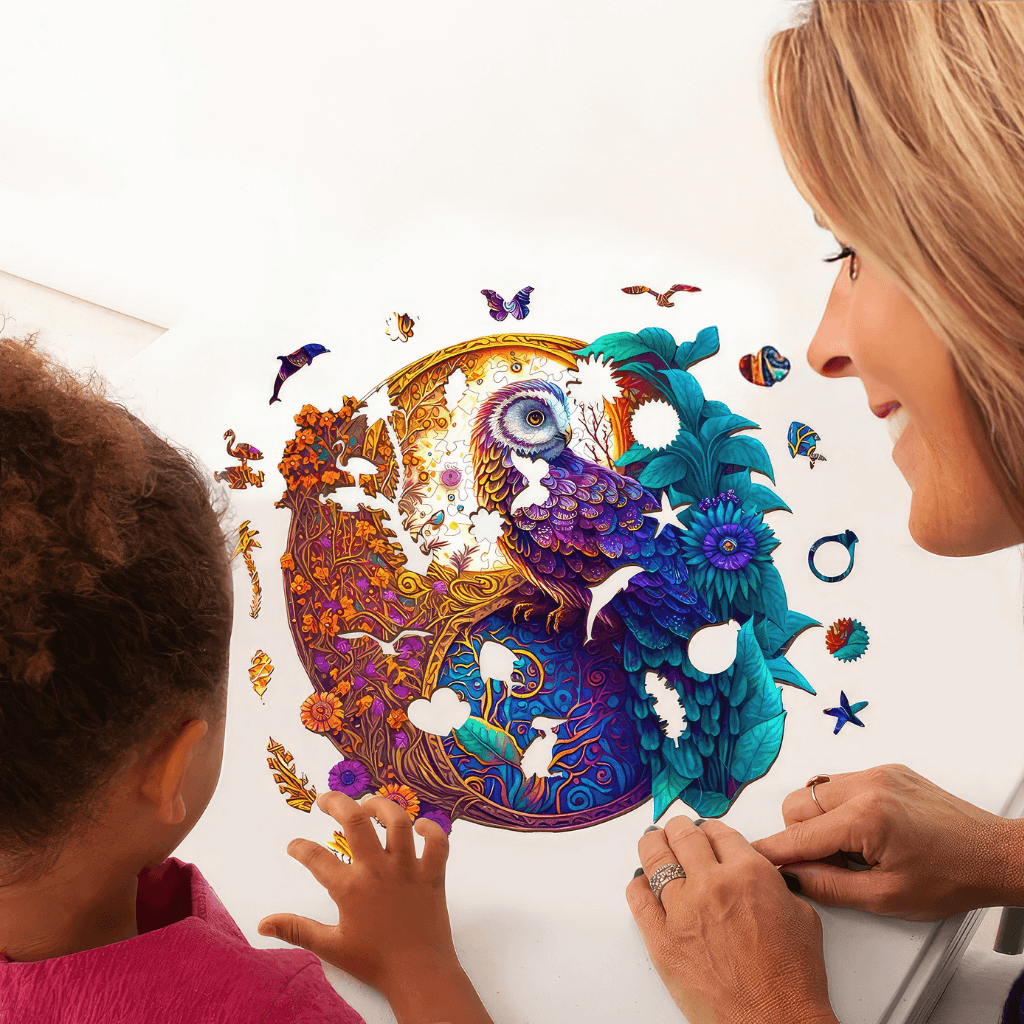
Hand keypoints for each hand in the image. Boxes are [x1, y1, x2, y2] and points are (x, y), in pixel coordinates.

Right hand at [258, 792, 491, 1023]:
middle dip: (337, 803)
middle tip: (325, 800)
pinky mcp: (433, 874)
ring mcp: (408, 869)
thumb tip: (262, 924)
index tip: (294, 845)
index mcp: (351, 888)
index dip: (300, 847)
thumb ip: (296, 930)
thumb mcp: (330, 947)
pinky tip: (419, 825)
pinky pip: (438, 841)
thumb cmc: (374, 961)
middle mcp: (378, 870)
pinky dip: (431, 828)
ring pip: (398, 822)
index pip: (316, 858)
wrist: (419, 974)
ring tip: (368, 804)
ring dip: (382, 807)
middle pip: (356, 822)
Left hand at [626, 817, 837, 1023]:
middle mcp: (713, 885)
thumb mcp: (801, 915)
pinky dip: (639, 885)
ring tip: (653, 841)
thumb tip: (754, 872)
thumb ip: (772, 883)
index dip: (712, 830)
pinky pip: (639, 899)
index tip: (707, 831)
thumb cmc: (792, 980)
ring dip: (654, 844)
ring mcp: (683, 911)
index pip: (720, 832)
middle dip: (680, 828)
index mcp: (749, 873)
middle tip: (677, 829)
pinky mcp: (662, 940)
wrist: (776, 1023)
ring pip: (655, 858)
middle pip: (685, 836)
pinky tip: (642, 881)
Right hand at [752, 764, 1023, 920]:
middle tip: (828, 863)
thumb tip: (792, 877)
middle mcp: (867, 786)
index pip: (799, 835)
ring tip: (851, 847)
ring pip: (815, 790)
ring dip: (819, 819)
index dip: (773, 851)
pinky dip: (840, 807)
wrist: (993, 854)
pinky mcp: (887, 770)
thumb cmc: (952, 877)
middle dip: (800, 835)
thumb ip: (829, 886)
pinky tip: (864, 831)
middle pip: (797, 804)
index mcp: (866, 817)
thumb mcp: (886, 898)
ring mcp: (877, 773)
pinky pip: (841, 783)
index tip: (752, 858)